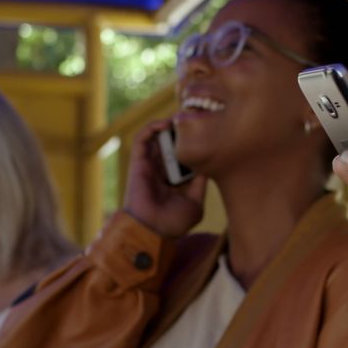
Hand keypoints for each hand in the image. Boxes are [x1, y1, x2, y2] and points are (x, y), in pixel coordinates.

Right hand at [122, 119, 207, 237]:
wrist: (153, 231)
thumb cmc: (173, 223)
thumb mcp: (196, 203)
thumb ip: (200, 183)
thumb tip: (209, 163)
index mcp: (174, 181)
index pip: (183, 156)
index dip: (192, 142)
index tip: (206, 130)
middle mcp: (161, 171)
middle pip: (171, 143)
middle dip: (182, 130)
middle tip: (195, 117)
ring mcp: (149, 166)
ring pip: (156, 138)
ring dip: (168, 125)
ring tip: (182, 116)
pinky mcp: (138, 163)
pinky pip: (141, 139)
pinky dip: (152, 127)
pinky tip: (166, 124)